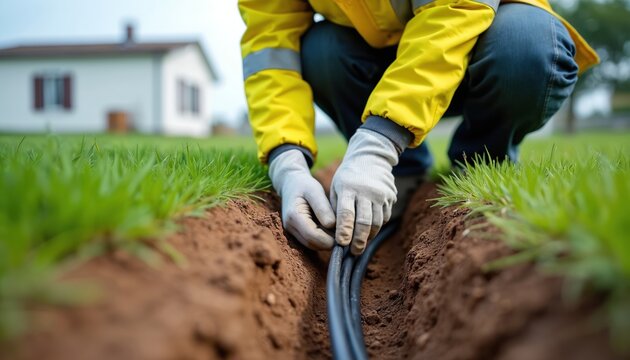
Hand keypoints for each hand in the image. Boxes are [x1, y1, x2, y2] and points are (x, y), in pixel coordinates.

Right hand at [269, 150, 335, 249]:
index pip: (312, 236)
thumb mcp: (315, 190)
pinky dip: (323, 239)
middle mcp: (290, 227)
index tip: (345, 233)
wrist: (291, 184)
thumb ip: (323, 208)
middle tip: (346, 234)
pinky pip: (312, 242)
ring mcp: (292, 232)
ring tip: (340, 231)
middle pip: (313, 244)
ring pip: (313, 245)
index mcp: (294, 216)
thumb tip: (332, 226)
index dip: (329, 239)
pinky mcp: (297, 234)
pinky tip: (333, 230)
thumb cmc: (305, 185)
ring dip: (327, 242)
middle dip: (330, 242)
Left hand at [330, 129, 398, 254]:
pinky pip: (384, 217)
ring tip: (360, 246)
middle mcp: (366, 191)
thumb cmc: (347, 177)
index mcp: (348, 187)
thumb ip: (335, 208)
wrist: (370, 158)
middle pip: (364, 221)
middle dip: (358, 239)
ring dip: (368, 236)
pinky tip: (370, 233)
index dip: (344, 230)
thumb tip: (334, 233)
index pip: (346, 213)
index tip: (341, 244)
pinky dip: (377, 227)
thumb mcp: (336, 187)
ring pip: (376, 222)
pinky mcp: (390, 197)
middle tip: (353, 251)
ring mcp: (380, 194)